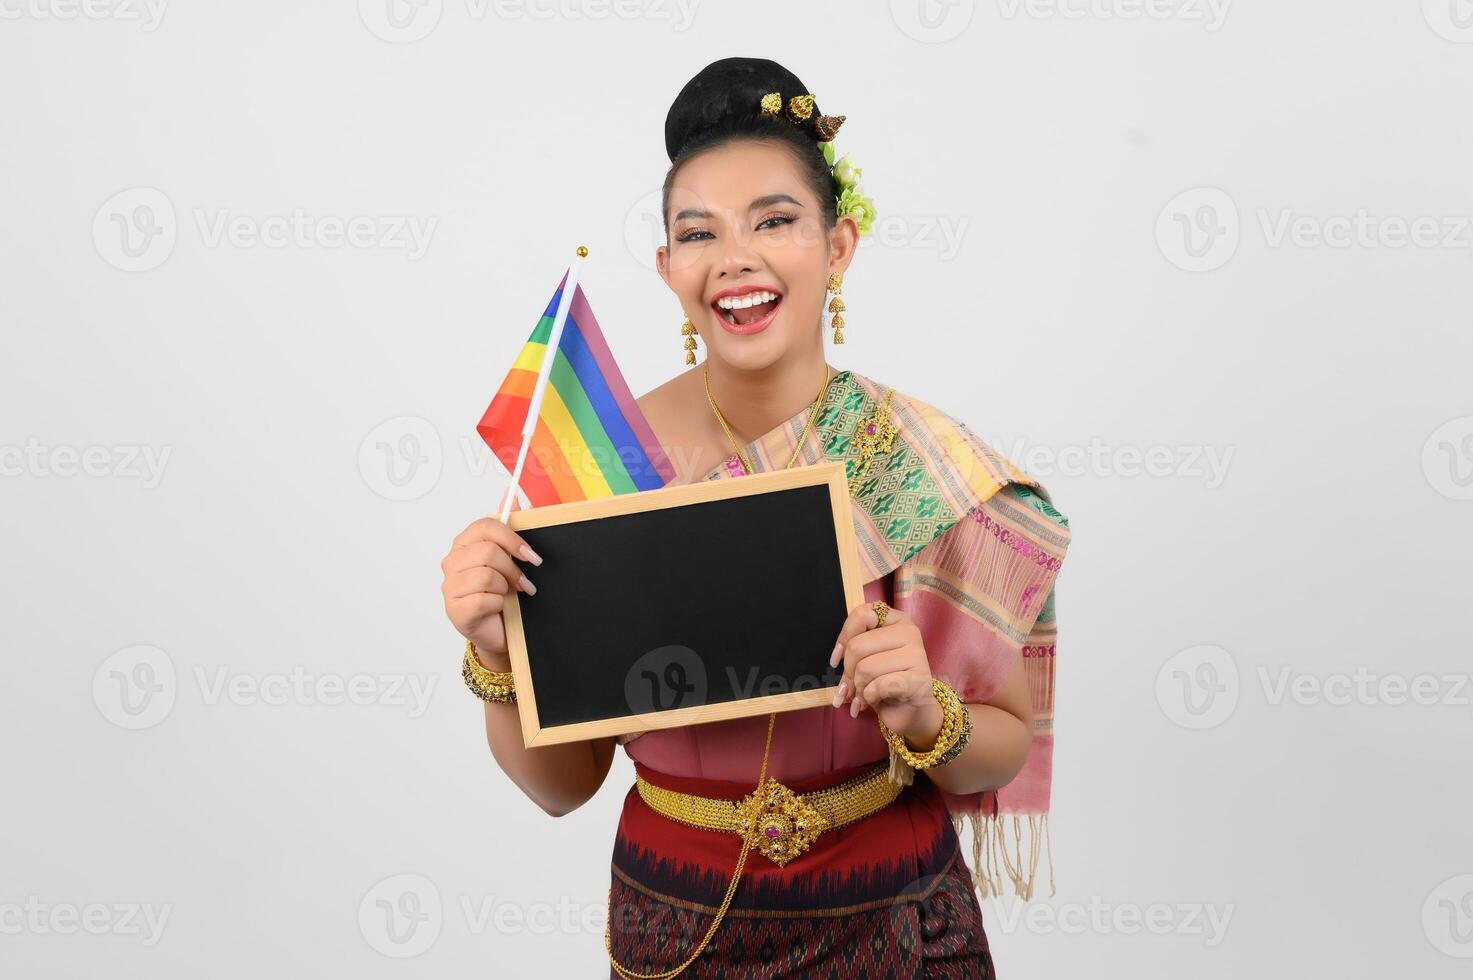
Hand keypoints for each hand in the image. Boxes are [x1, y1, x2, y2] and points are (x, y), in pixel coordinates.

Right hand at [439, 504, 541, 669]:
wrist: (501, 630)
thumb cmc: (504, 591)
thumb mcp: (510, 557)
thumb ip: (509, 525)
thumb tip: (510, 493)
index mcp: (464, 544)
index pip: (486, 527)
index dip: (513, 539)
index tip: (532, 555)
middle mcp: (452, 562)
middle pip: (487, 552)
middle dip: (513, 568)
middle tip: (524, 582)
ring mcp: (450, 587)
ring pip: (486, 576)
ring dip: (505, 588)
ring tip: (509, 595)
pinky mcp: (454, 610)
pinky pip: (483, 600)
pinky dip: (498, 605)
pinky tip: (498, 608)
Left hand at [828, 602, 943, 749]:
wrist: (910, 711)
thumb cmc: (886, 681)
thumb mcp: (868, 658)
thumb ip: (853, 650)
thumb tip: (835, 660)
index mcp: (896, 619)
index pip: (861, 615)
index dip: (844, 637)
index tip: (837, 659)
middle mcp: (909, 631)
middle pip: (857, 646)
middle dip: (848, 672)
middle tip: (851, 687)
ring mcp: (917, 654)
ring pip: (865, 668)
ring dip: (858, 688)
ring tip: (865, 694)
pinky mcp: (918, 679)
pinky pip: (878, 686)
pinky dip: (869, 698)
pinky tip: (876, 701)